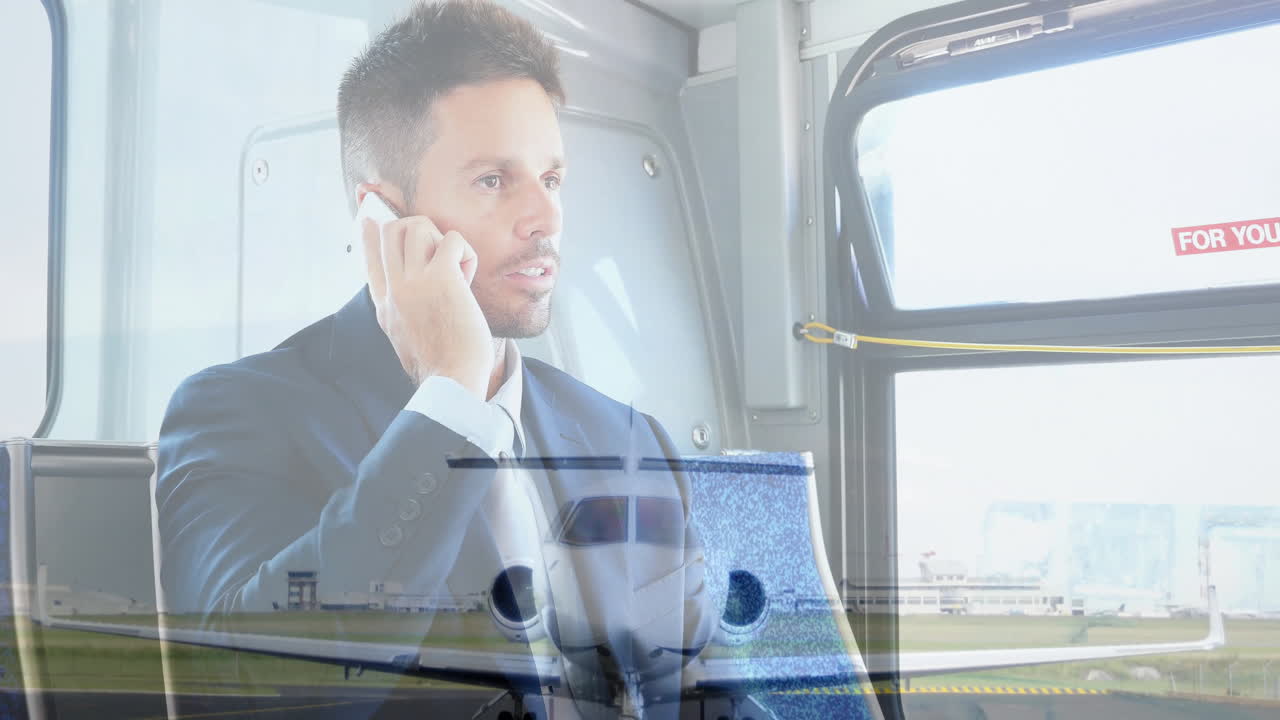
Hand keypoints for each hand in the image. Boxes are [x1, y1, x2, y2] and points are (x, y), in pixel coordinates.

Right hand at [362, 214, 492, 397]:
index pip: (370, 260)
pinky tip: (469, 277)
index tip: (370, 218)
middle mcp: (394, 289)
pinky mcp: (441, 278)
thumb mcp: (408, 340)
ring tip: (456, 268)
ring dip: (441, 239)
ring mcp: (414, 282)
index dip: (370, 235)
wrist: (452, 382)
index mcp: (385, 306)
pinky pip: (452, 240)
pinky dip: (466, 253)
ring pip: (416, 226)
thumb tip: (413, 300)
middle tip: (439, 255)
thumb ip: (405, 315)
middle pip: (391, 231)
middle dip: (417, 231)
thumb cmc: (442, 366)